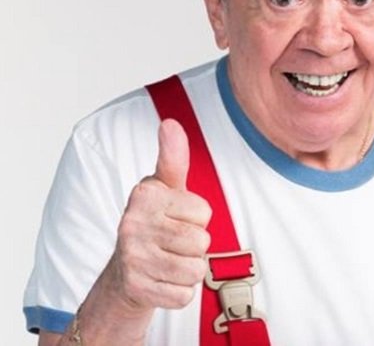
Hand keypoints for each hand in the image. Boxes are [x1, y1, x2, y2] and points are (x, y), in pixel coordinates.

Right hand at [105, 119, 211, 311]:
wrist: (124, 271)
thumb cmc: (154, 221)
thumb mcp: (165, 186)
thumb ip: (173, 156)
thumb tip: (170, 123)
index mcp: (144, 195)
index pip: (204, 212)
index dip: (197, 218)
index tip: (177, 216)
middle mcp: (132, 224)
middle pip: (201, 242)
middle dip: (195, 245)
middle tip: (173, 241)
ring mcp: (132, 258)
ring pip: (195, 269)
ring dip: (188, 269)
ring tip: (169, 259)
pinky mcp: (136, 289)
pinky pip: (184, 294)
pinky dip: (179, 291)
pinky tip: (162, 279)